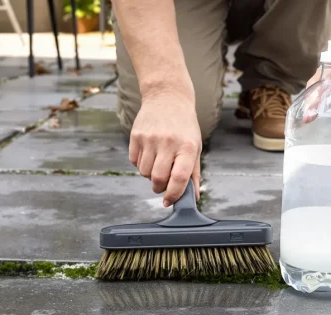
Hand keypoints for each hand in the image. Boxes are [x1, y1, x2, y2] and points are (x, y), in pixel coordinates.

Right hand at [129, 90, 201, 206]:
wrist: (167, 97)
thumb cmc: (184, 126)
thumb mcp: (195, 147)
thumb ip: (194, 174)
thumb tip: (194, 197)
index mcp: (187, 147)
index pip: (179, 178)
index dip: (173, 194)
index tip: (170, 201)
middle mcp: (169, 142)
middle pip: (158, 178)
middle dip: (159, 187)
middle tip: (162, 184)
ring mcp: (150, 138)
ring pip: (144, 172)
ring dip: (149, 175)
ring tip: (157, 162)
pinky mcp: (136, 135)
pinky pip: (134, 162)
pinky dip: (140, 164)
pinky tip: (149, 153)